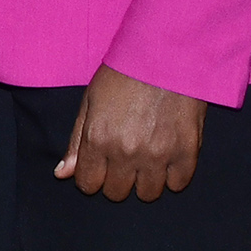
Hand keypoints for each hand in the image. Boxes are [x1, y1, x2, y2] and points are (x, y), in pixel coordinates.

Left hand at [58, 64, 204, 200]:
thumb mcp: (90, 101)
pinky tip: (167, 158)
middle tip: (122, 159)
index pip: (88, 184)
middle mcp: (126, 152)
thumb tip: (62, 174)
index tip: (98, 166)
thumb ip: (76, 141)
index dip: (91, 176)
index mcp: (98, 139)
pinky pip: (177, 185)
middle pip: (116, 193)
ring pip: (147, 194)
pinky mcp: (187, 153)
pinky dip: (172, 176)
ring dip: (144, 180)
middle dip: (115, 179)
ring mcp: (158, 155)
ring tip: (145, 159)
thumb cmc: (123, 75)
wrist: (165, 57)